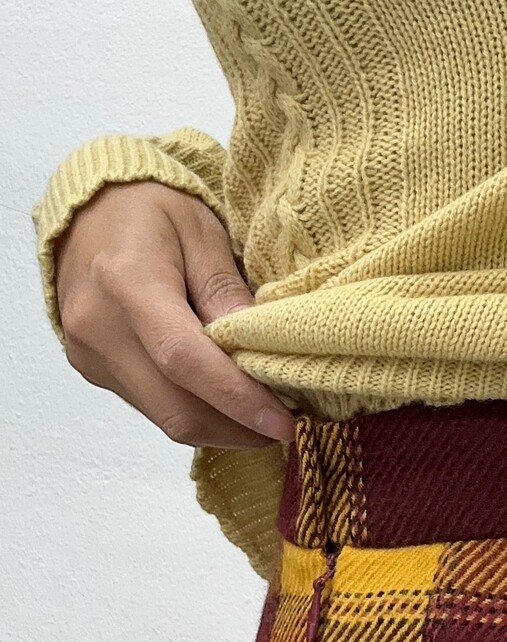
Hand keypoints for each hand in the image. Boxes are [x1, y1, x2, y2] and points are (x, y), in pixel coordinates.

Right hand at [52, 180, 296, 447]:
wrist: (86, 211)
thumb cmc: (150, 212)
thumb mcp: (202, 232)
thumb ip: (227, 293)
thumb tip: (259, 352)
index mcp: (127, 281)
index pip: (185, 359)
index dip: (238, 400)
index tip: (283, 424)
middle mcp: (99, 326)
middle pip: (175, 407)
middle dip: (238, 429)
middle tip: (286, 429)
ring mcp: (90, 354)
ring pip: (165, 418)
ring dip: (221, 428)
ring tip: (262, 417)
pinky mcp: (92, 370)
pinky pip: (152, 407)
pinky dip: (195, 412)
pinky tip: (225, 402)